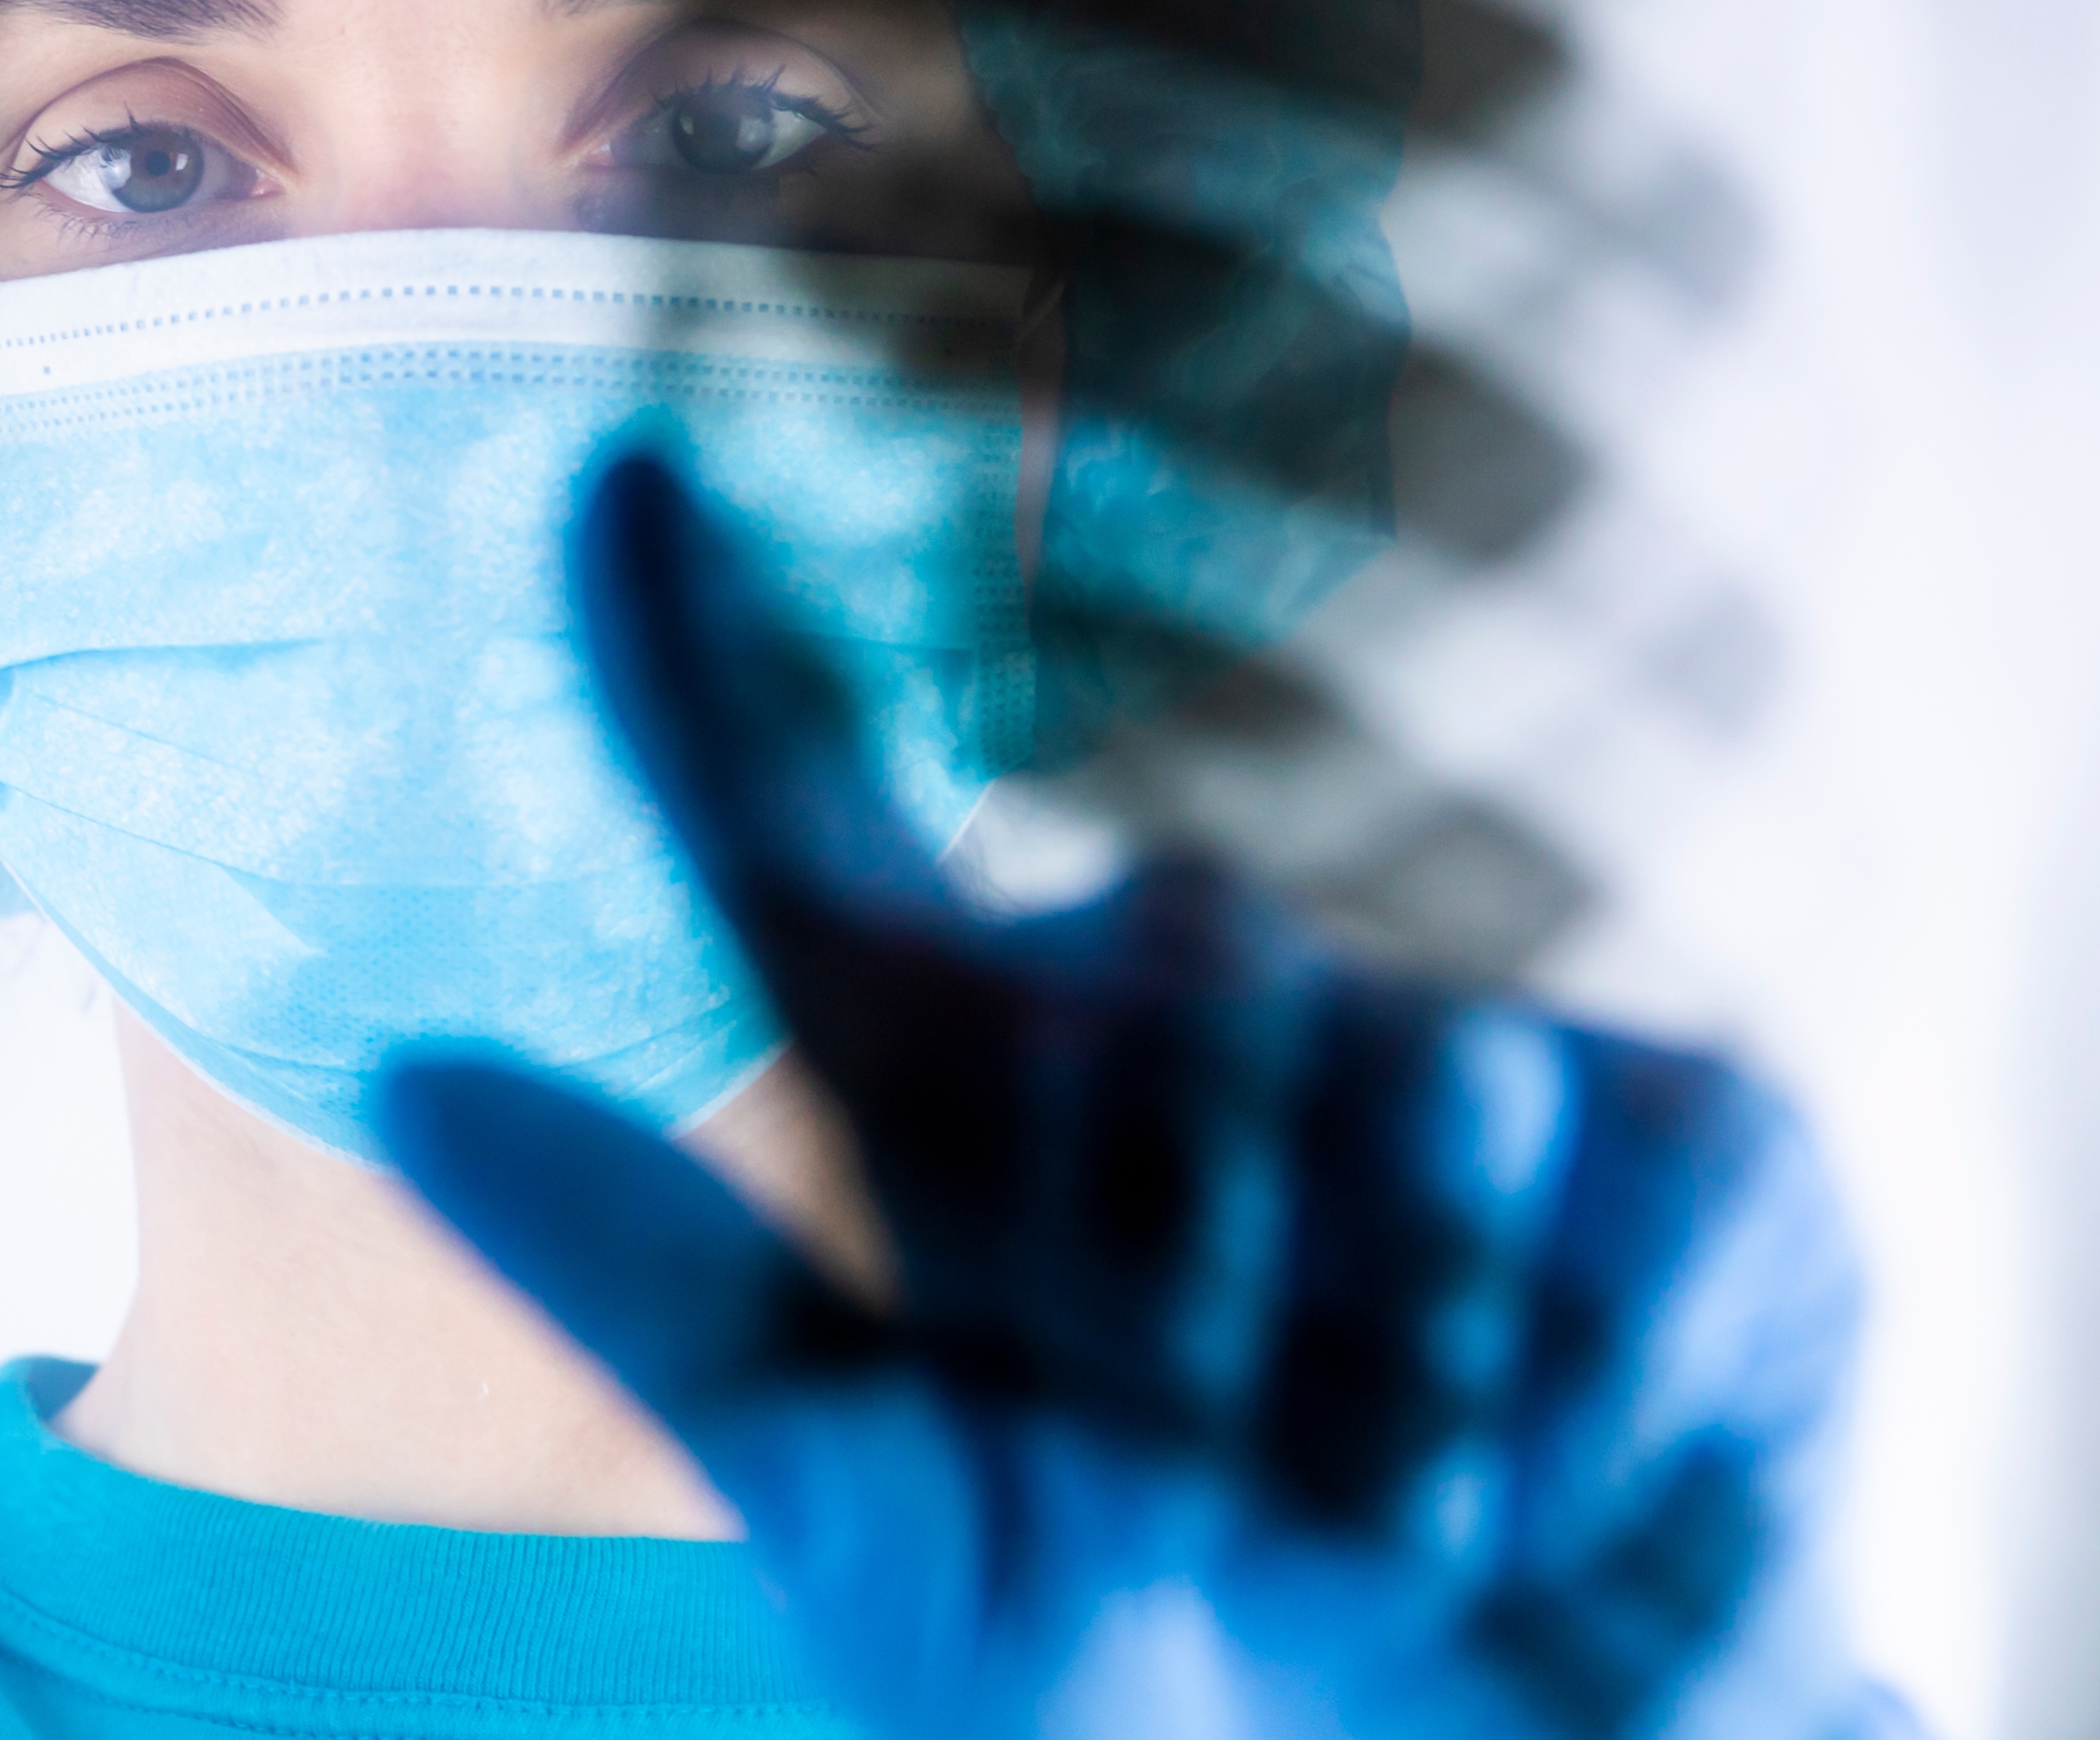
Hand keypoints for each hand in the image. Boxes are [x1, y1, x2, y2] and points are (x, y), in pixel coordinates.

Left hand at [380, 453, 1895, 1739]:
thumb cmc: (1124, 1658)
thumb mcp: (870, 1531)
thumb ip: (654, 1294)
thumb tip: (402, 1075)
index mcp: (961, 1098)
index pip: (797, 818)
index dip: (699, 648)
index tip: (611, 477)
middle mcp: (1188, 1016)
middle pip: (1173, 970)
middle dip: (1183, 1254)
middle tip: (1194, 1477)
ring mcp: (1450, 1057)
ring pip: (1413, 1074)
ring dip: (1386, 1354)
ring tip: (1372, 1523)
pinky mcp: (1697, 1141)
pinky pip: (1639, 1192)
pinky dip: (1587, 1406)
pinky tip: (1542, 1519)